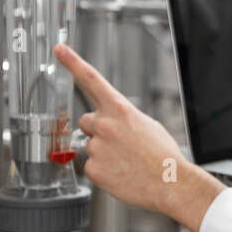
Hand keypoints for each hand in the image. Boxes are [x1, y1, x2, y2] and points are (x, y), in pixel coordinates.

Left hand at [54, 43, 224, 231]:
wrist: (172, 183)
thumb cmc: (163, 155)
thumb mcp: (147, 125)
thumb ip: (122, 118)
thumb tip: (109, 121)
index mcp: (120, 109)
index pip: (91, 79)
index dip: (72, 62)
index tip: (59, 49)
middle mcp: (105, 125)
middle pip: (85, 122)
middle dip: (97, 130)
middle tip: (119, 143)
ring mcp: (97, 148)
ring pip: (89, 147)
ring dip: (102, 153)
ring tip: (126, 162)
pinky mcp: (93, 170)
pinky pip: (90, 167)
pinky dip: (103, 172)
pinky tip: (121, 173)